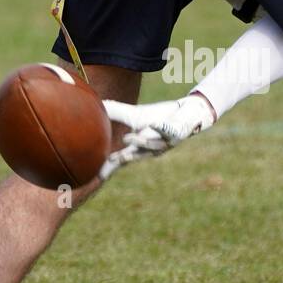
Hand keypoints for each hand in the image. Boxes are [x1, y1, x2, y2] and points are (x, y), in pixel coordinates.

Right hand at [99, 93, 216, 179]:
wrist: (185, 112)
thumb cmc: (159, 117)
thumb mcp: (135, 116)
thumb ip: (115, 113)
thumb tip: (96, 106)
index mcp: (139, 147)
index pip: (121, 159)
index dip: (110, 167)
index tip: (98, 176)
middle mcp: (152, 149)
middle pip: (136, 156)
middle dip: (124, 159)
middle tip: (111, 161)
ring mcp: (165, 143)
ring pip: (151, 145)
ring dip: (138, 142)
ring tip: (125, 138)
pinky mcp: (177, 133)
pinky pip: (168, 131)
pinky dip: (160, 128)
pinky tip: (155, 125)